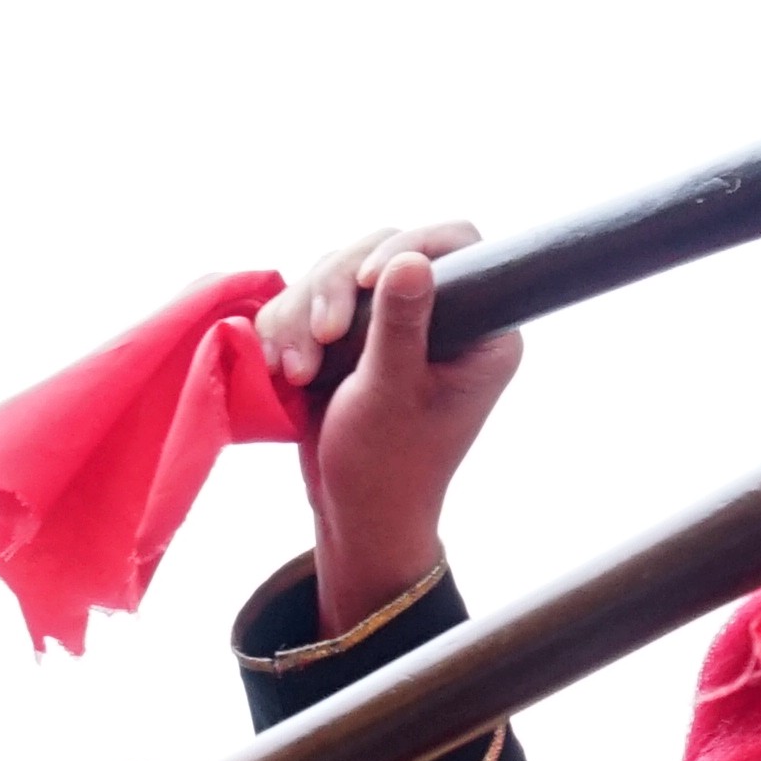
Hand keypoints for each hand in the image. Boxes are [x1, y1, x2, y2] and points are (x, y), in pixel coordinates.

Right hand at [255, 224, 515, 631]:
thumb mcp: (391, 395)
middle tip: (321, 340)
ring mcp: (390, 324)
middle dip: (334, 290)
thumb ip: (400, 327)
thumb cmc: (385, 467)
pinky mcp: (350, 337)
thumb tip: (409, 261)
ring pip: (334, 273)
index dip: (407, 246)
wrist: (352, 513)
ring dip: (300, 317)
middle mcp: (440, 315)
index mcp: (481, 328)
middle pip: (381, 250)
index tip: (367, 279)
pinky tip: (280, 370)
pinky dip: (285, 330)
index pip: (458, 247)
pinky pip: (307, 303)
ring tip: (294, 373)